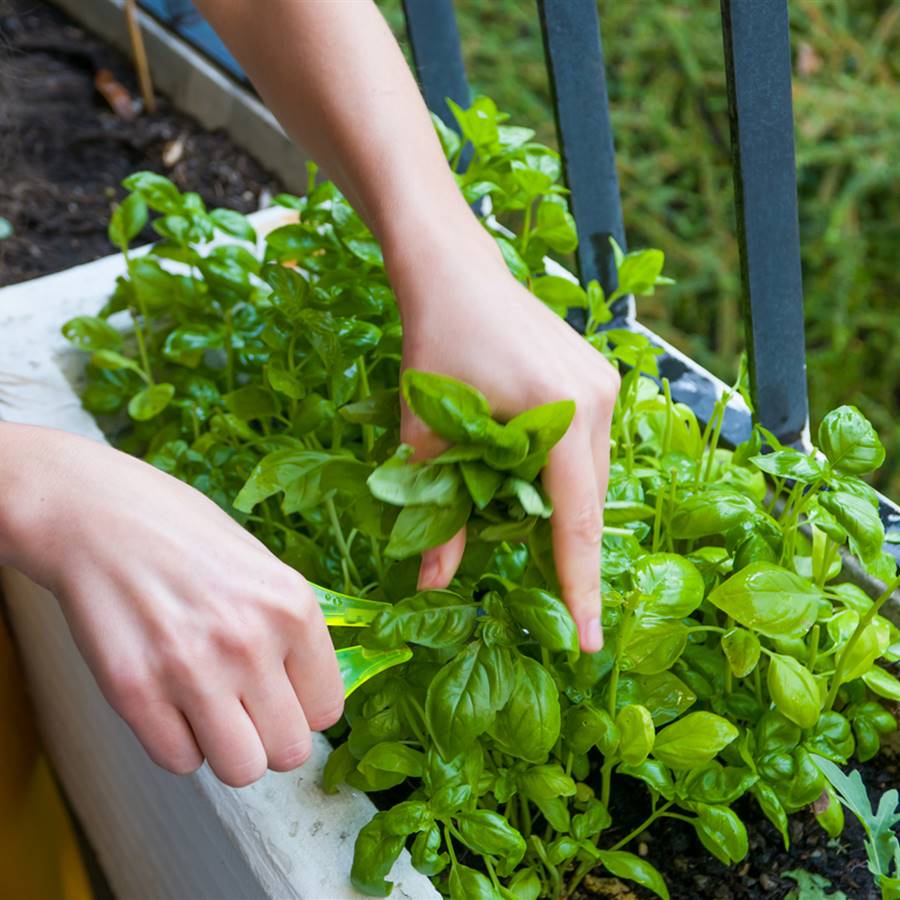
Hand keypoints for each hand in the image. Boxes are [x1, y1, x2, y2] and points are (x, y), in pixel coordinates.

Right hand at [0, 424, 342, 786]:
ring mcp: (192, 670)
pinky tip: (168, 701)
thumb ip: (291, 630)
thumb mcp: (262, 567)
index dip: (302, 707)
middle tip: (244, 707)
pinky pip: (179, 762)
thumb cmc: (184, 535)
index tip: (281, 694)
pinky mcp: (135, 691)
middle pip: (289, 750)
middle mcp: (250, 641)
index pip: (328, 709)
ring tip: (207, 708)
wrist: (98, 516)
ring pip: (240, 770)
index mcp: (291, 606)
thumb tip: (310, 691)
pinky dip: (177, 742)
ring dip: (226, 749)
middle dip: (269, 736)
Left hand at [384, 222, 620, 652]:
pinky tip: (531, 483)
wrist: (453, 270)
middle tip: (546, 599)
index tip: (588, 642)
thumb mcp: (428, 432)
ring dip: (562, 509)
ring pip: (590, 475)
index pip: (576, 522)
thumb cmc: (434, 342)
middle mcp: (598, 401)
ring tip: (524, 533)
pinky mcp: (598, 376)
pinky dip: (563, 476)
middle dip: (566, 551)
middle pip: (587, 501)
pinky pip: (588, 447)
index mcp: (560, 414)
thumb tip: (432, 583)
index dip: (579, 586)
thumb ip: (438, 511)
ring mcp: (605, 384)